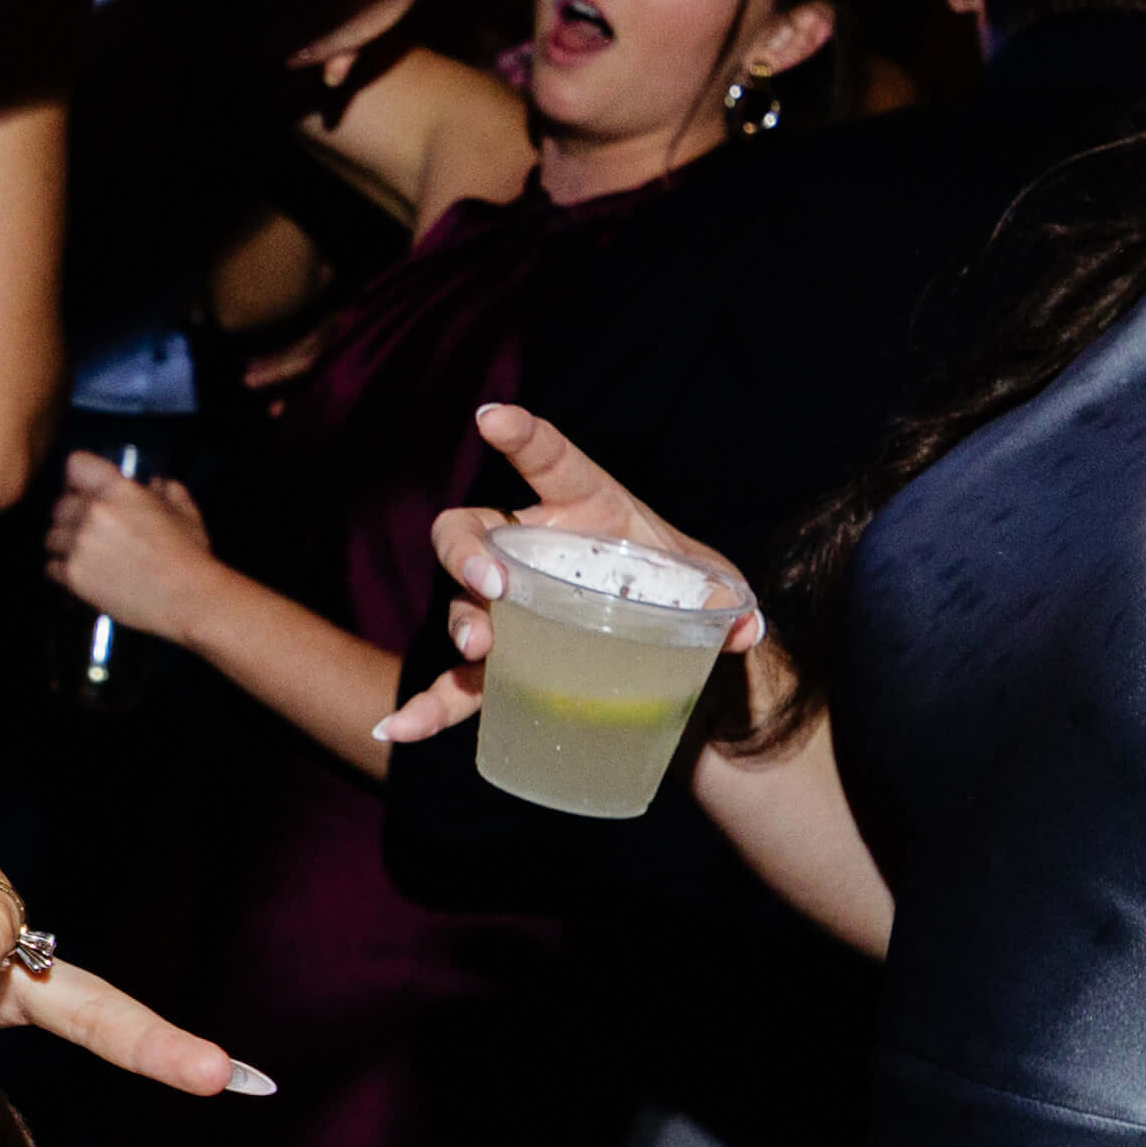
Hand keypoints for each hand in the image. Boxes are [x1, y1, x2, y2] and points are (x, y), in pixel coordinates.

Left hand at [38, 454, 228, 636]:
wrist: (188, 598)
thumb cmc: (189, 555)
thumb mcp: (184, 513)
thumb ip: (167, 491)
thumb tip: (155, 483)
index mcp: (118, 489)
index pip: (75, 465)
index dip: (79, 478)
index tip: (85, 490)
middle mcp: (93, 512)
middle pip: (59, 504)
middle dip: (72, 515)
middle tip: (88, 529)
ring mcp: (80, 544)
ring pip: (52, 536)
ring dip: (65, 544)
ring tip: (85, 554)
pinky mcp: (74, 575)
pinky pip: (50, 567)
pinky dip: (62, 570)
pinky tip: (82, 573)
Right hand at [361, 403, 742, 745]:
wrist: (671, 649)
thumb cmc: (681, 593)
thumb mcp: (713, 586)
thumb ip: (729, 598)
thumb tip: (744, 624)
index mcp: (584, 508)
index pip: (548, 461)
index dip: (520, 435)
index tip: (489, 417)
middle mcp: (532, 549)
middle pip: (470, 531)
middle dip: (469, 552)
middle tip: (494, 584)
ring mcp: (507, 607)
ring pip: (460, 604)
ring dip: (462, 623)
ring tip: (478, 649)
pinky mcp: (502, 664)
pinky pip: (454, 685)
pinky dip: (428, 708)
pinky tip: (401, 728)